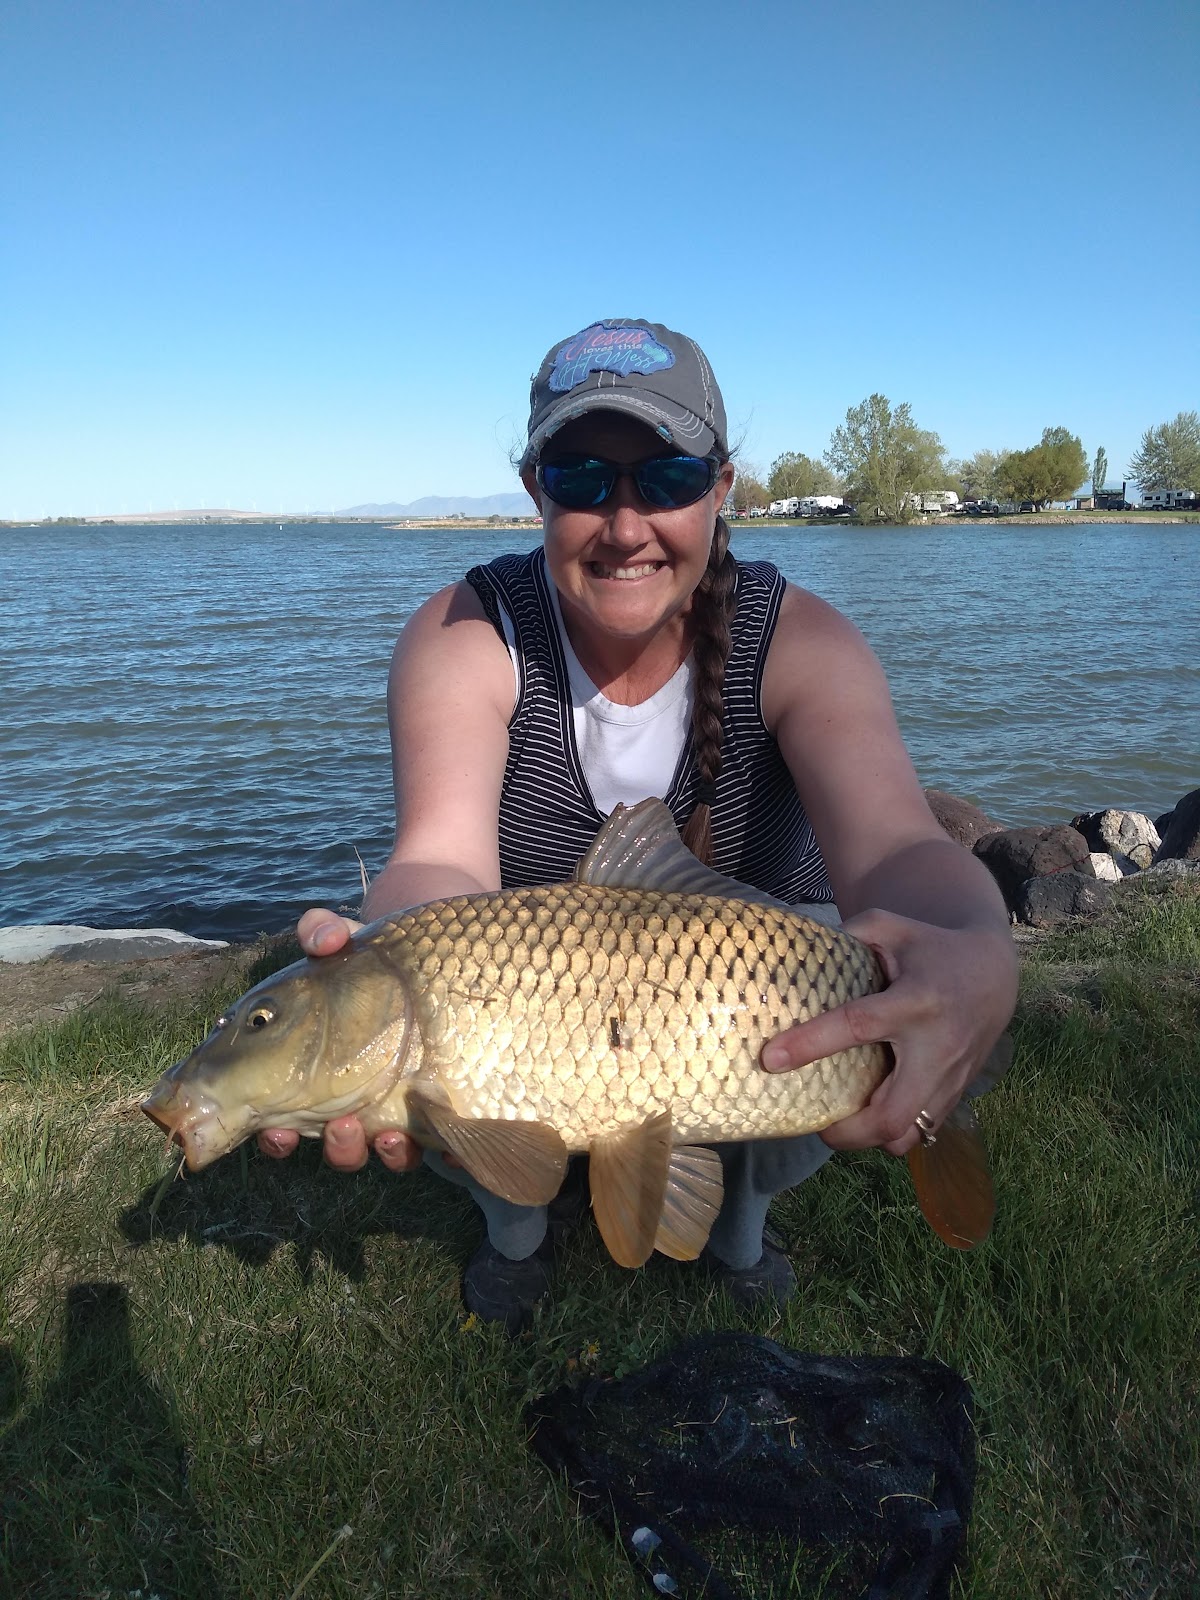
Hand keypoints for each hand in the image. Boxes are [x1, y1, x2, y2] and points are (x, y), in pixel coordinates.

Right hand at [255, 908, 422, 1171]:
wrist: (442, 962)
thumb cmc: (376, 960)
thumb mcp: (348, 943)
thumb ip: (324, 933)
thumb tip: (323, 938)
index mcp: (315, 1074)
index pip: (281, 1121)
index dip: (276, 1137)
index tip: (277, 1131)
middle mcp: (354, 1100)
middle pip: (337, 1146)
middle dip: (337, 1147)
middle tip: (342, 1126)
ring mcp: (402, 1107)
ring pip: (386, 1151)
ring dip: (383, 1152)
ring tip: (390, 1134)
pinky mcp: (446, 1107)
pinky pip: (446, 1143)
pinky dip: (448, 1152)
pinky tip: (453, 1146)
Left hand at [759, 909, 1017, 1156]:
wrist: (992, 975)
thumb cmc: (931, 948)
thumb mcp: (892, 926)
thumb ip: (850, 934)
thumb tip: (801, 953)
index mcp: (916, 1001)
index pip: (859, 1026)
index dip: (811, 1044)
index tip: (771, 1059)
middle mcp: (936, 1048)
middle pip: (891, 1114)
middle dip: (846, 1132)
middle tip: (814, 1121)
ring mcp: (950, 1079)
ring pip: (907, 1136)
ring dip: (867, 1139)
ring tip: (839, 1121)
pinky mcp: (956, 1096)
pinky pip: (920, 1133)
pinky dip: (889, 1133)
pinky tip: (866, 1114)